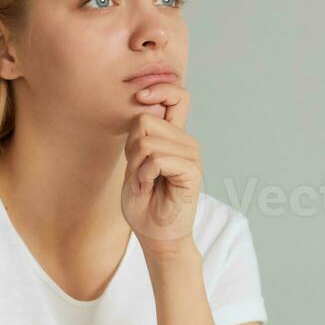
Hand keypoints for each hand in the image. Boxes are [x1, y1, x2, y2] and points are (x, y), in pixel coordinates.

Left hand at [120, 82, 200, 249]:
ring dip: (137, 166)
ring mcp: (192, 155)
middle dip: (131, 147)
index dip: (159, 89)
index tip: (140, 96)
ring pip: (147, 142)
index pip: (177, 96)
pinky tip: (150, 187)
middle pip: (144, 120)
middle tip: (139, 172)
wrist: (156, 236)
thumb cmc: (144, 202)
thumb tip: (143, 110)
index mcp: (174, 137)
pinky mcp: (193, 171)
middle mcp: (186, 142)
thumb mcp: (135, 163)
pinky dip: (145, 175)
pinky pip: (157, 159)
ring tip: (146, 183)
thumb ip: (140, 138)